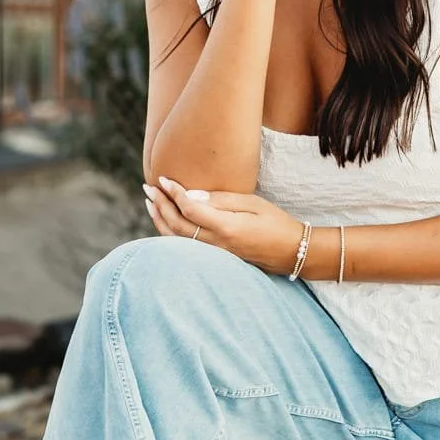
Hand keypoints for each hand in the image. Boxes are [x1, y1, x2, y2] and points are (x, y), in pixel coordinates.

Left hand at [143, 176, 302, 273]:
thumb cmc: (275, 222)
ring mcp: (215, 255)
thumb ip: (221, 200)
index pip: (189, 209)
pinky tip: (165, 221)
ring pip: (177, 240)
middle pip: (177, 225)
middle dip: (160, 204)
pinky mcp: (215, 259)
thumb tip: (190, 196)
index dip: (173, 193)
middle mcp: (217, 244)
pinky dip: (170, 233)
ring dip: (160, 220)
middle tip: (149, 186)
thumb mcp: (253, 203)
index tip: (163, 179)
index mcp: (227, 227)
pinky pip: (185, 247)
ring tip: (150, 202)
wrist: (291, 251)